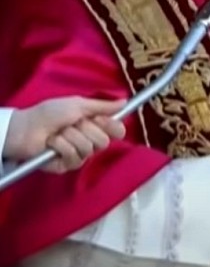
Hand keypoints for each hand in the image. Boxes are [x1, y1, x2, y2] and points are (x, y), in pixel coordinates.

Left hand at [4, 96, 125, 172]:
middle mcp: (90, 140)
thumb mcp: (78, 104)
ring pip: (88, 149)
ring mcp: (79, 154)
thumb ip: (102, 106)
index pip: (117, 131)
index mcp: (95, 125)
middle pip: (104, 141)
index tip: (104, 121)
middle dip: (86, 129)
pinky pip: (74, 157)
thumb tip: (125, 101)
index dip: (114, 127)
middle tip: (73, 123)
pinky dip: (61, 147)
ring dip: (71, 137)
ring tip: (58, 133)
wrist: (27, 128)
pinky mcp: (67, 165)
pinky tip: (52, 144)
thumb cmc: (50, 113)